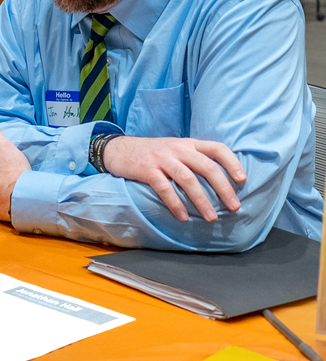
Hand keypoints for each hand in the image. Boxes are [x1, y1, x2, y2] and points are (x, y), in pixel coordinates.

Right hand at [102, 136, 245, 221]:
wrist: (117, 149)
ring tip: (211, 217)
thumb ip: (192, 158)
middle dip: (223, 188)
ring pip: (188, 179)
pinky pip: (164, 188)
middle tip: (234, 206)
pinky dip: (175, 204)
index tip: (242, 180)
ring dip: (202, 200)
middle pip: (207, 167)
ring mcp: (162, 158)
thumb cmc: (150, 154)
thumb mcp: (174, 149)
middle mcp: (178, 149)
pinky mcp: (147, 170)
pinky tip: (182, 217)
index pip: (217, 148)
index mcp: (188, 143)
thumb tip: (218, 179)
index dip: (232, 163)